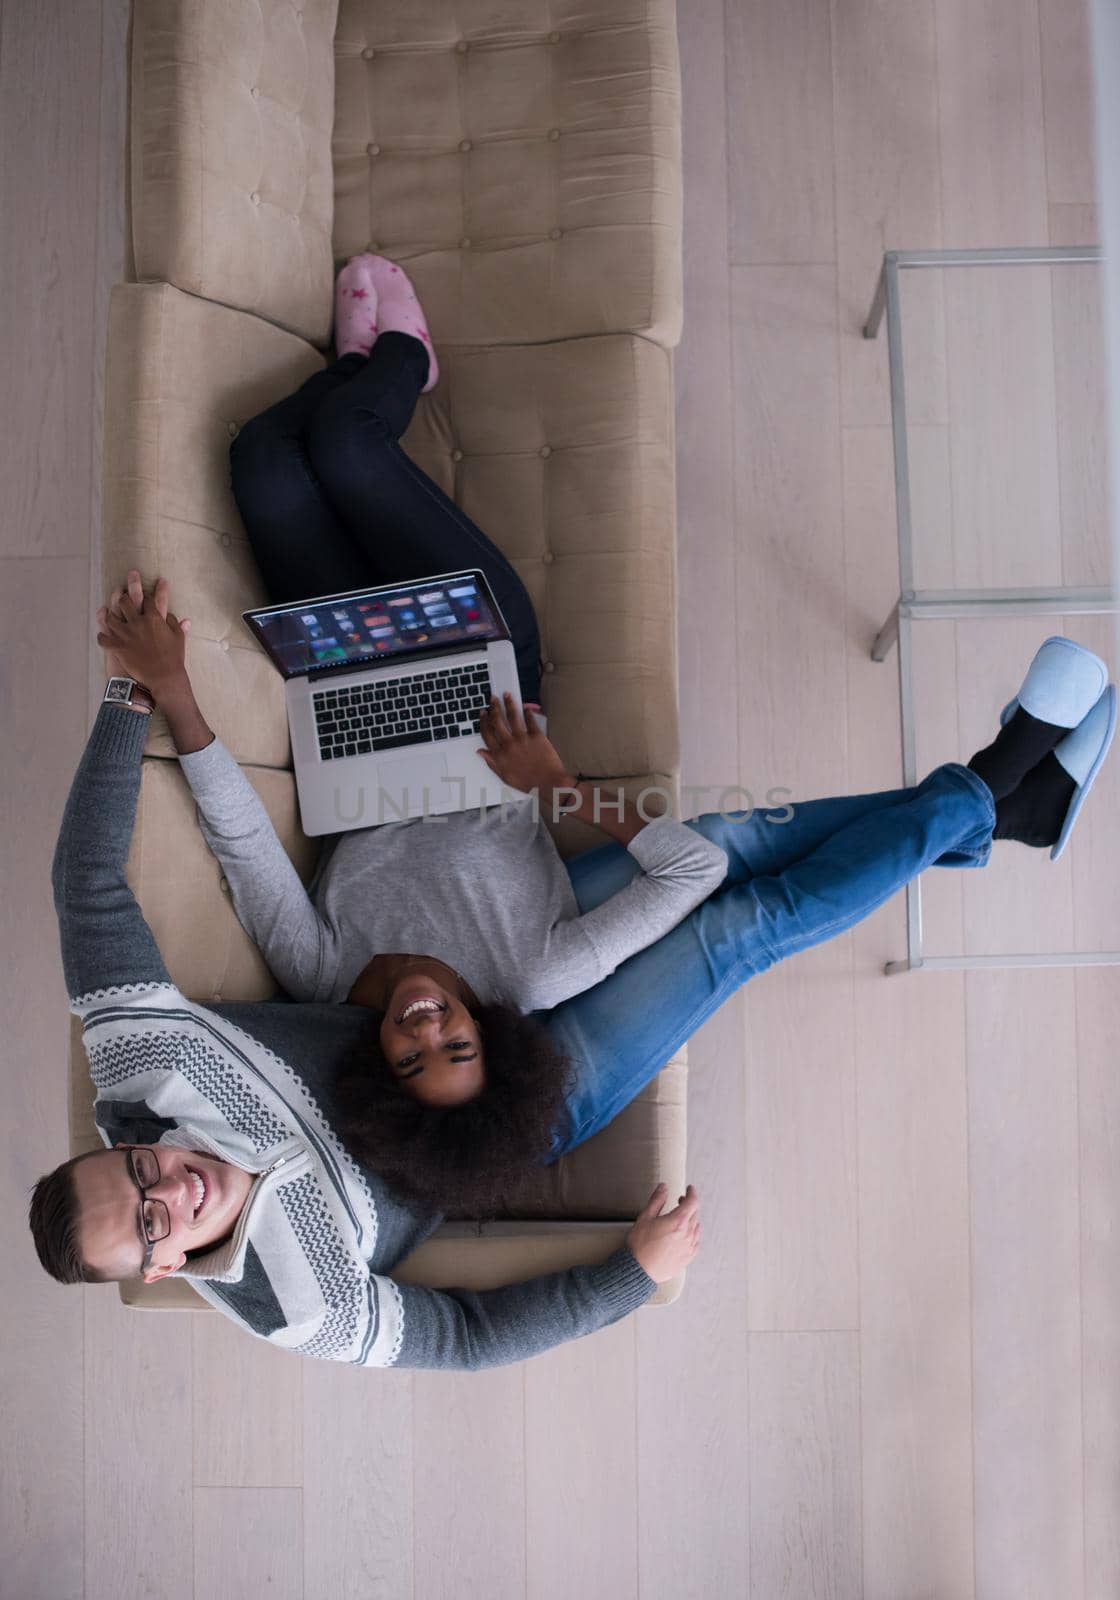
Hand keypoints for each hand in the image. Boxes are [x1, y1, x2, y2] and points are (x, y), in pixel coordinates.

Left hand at [97, 570, 191, 696]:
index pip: (148, 600)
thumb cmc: (174, 658)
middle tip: (122, 592)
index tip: (148, 588)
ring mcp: (126, 635)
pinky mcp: (118, 647)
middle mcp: (138, 623)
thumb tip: (180, 617)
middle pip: (126, 602)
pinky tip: (103, 635)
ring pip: (111, 618)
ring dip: (109, 614)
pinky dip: (102, 636)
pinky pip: (103, 638)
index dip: (149, 593)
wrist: (164, 678)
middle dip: (124, 595)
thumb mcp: (179, 639)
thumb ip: (177, 624)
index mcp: (154, 618)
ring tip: (109, 612)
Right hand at [477, 692, 572, 797]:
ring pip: (512, 717)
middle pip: (497, 722)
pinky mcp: (537, 736)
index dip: (483, 722)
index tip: (482, 713)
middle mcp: (509, 744)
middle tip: (493, 699)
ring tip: (506, 695)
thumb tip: (481, 752)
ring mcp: (523, 739)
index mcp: (500, 755)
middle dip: (494, 708)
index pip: (487, 734)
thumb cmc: (528, 782)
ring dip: (508, 704)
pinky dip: (528, 713)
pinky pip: (530, 721)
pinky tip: (525, 707)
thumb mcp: (504, 776)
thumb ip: (491, 762)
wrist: (548, 783)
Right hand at [625, 1183, 700, 1283]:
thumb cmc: (641, 1245)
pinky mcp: (687, 1258)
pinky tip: (686, 1235)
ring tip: (682, 1218)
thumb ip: (656, 1200)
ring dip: (691, 1219)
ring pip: (697, 1228)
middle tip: (681, 1201)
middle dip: (689, 1204)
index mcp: (678, 1221)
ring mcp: (689, 1247)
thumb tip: (663, 1187)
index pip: (693, 1202)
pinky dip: (693, 1234)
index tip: (689, 1189)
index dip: (692, 1193)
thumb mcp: (645, 1217)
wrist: (640, 1270)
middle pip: (695, 1213)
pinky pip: (696, 1242)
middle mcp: (687, 1233)